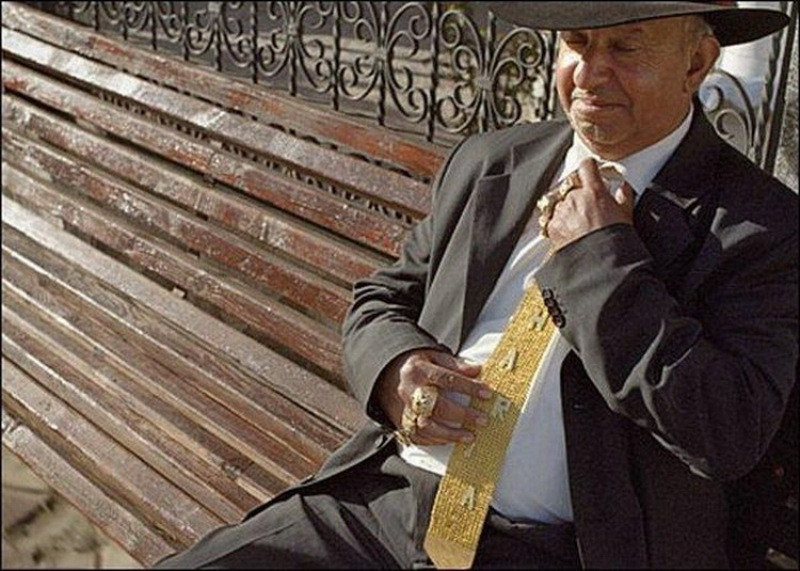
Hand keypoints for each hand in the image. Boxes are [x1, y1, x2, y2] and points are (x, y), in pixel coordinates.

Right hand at [375, 348, 490, 444]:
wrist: (383, 373)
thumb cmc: (414, 364)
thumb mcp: (432, 356)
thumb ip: (454, 364)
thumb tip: (477, 370)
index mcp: (418, 370)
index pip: (447, 379)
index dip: (468, 387)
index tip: (487, 393)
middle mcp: (409, 391)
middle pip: (437, 406)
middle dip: (462, 415)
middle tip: (482, 419)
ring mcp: (403, 409)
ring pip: (426, 426)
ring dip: (450, 434)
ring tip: (470, 436)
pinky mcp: (399, 422)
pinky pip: (417, 437)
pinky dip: (435, 440)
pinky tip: (451, 440)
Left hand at [545, 157, 635, 251]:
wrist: (599, 264)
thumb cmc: (614, 242)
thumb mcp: (626, 215)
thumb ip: (624, 196)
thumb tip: (623, 188)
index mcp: (593, 192)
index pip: (587, 166)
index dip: (589, 168)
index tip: (591, 171)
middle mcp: (574, 199)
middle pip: (571, 186)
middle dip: (577, 193)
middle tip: (587, 206)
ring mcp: (561, 213)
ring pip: (559, 202)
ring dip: (567, 208)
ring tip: (579, 223)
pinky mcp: (552, 227)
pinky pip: (552, 219)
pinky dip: (560, 223)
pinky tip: (571, 233)